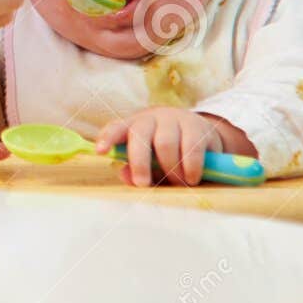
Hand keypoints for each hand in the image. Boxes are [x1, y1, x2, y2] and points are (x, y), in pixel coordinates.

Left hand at [94, 108, 252, 186]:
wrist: (202, 135)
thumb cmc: (167, 153)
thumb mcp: (150, 163)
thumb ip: (135, 170)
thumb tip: (125, 176)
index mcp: (133, 126)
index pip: (116, 128)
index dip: (108, 138)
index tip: (100, 151)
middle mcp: (151, 119)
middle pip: (140, 136)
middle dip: (139, 162)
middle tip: (143, 183)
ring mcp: (174, 119)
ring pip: (165, 143)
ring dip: (170, 169)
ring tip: (178, 184)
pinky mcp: (197, 126)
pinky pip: (191, 147)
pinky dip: (190, 167)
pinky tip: (191, 178)